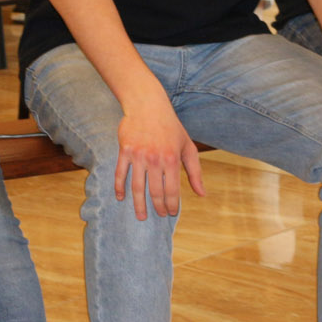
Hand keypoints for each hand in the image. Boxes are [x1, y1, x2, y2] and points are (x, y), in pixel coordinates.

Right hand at [113, 93, 204, 219]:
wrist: (147, 105)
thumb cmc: (170, 127)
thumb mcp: (188, 147)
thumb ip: (195, 171)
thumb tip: (201, 194)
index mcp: (172, 159)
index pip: (172, 190)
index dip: (172, 205)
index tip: (171, 213)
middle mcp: (155, 159)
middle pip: (155, 192)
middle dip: (157, 207)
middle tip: (159, 215)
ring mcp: (138, 155)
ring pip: (137, 187)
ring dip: (139, 204)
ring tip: (141, 216)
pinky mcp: (125, 150)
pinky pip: (120, 173)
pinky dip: (119, 188)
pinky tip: (121, 198)